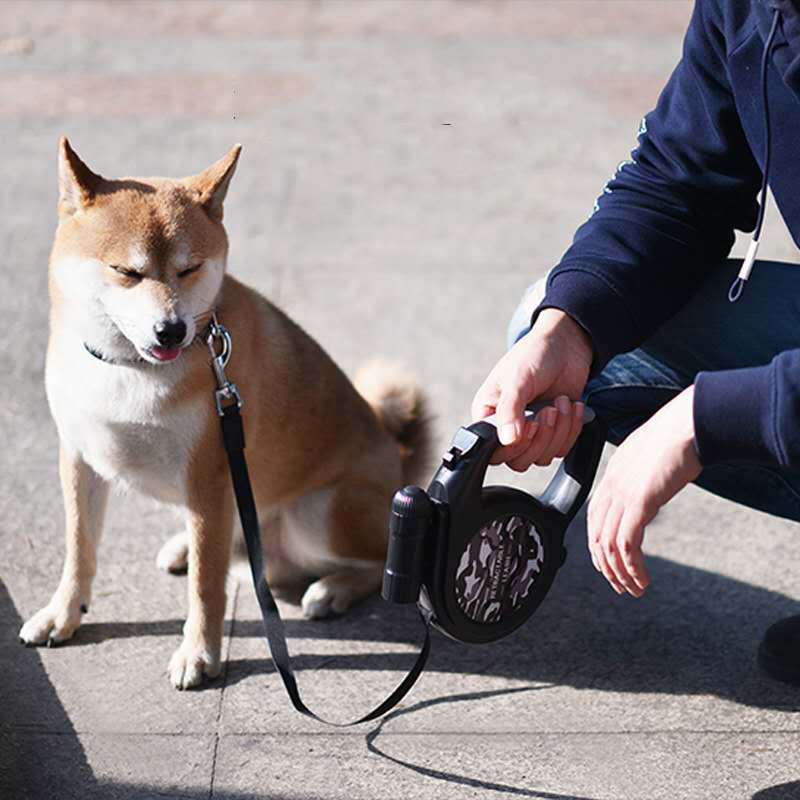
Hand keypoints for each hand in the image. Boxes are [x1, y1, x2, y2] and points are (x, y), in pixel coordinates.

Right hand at [472, 308, 592, 469]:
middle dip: (541, 437)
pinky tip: (572, 405)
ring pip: (543, 456)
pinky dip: (572, 428)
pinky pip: (562, 448)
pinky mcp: (554, 431)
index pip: (494, 451)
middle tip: (549, 410)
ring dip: (559, 431)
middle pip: (519, 460)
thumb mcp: (517, 380)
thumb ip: (509, 411)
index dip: (514, 445)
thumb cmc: (534, 355)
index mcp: (488, 414)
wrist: (567, 345)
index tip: (531, 424)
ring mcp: (532, 432)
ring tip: (561, 401)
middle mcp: (507, 427)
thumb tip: (506, 440)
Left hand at [587, 385, 701, 596]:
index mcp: (612, 475)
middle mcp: (611, 486)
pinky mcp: (640, 503)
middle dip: (606, 566)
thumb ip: (642, 476)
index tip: (607, 563)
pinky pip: (627, 545)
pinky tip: (643, 580)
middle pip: (596, 535)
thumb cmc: (677, 436)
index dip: (598, 544)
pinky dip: (632, 567)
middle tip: (620, 585)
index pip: (594, 517)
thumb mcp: (651, 457)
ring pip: (609, 545)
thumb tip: (649, 490)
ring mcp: (623, 494)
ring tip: (634, 589)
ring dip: (620, 573)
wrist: (688, 423)